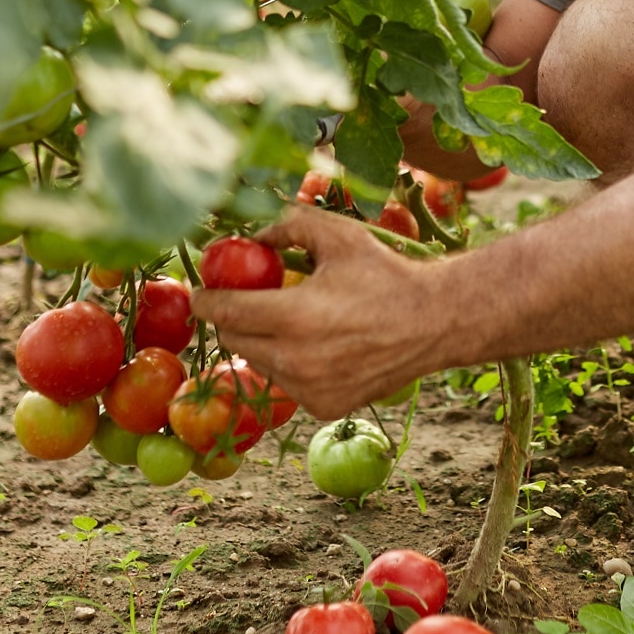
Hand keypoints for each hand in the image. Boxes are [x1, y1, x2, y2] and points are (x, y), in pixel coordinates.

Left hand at [193, 205, 447, 418]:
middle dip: (232, 318)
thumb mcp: (338, 236)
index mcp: (294, 317)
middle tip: (242, 300)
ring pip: (260, 364)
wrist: (433, 323)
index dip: (205, 299)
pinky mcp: (323, 408)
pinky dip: (291, 365)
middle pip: (235, 339)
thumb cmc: (385, 275)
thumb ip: (288, 225)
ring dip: (262, 342)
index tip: (200, 291)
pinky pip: (288, 384)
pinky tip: (316, 346)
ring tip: (290, 321)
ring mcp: (309, 390)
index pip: (224, 312)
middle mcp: (296, 361)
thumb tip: (251, 236)